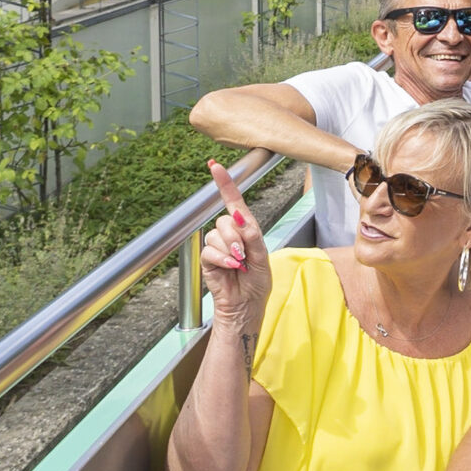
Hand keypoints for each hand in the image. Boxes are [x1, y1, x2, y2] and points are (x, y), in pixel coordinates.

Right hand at [202, 160, 270, 319]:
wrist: (246, 305)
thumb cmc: (257, 282)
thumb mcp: (262, 257)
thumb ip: (252, 236)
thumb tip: (240, 218)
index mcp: (246, 229)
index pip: (234, 202)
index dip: (225, 183)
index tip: (215, 166)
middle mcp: (230, 234)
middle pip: (225, 219)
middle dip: (237, 237)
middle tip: (244, 255)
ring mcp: (217, 246)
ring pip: (217, 234)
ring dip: (231, 250)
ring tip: (239, 264)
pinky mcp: (207, 260)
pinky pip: (210, 250)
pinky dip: (222, 259)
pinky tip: (231, 268)